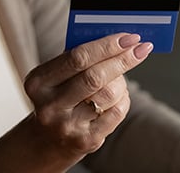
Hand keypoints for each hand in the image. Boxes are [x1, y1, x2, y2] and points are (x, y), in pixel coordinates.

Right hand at [0, 33, 152, 172]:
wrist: (46, 141)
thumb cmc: (58, 97)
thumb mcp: (56, 77)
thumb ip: (79, 58)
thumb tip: (118, 40)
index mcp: (38, 82)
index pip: (77, 58)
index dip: (107, 46)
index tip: (129, 37)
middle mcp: (50, 106)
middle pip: (95, 77)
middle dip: (123, 60)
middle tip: (141, 48)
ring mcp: (67, 126)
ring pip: (109, 94)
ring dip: (121, 82)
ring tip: (119, 79)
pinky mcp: (85, 141)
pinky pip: (116, 112)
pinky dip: (123, 99)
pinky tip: (118, 96)